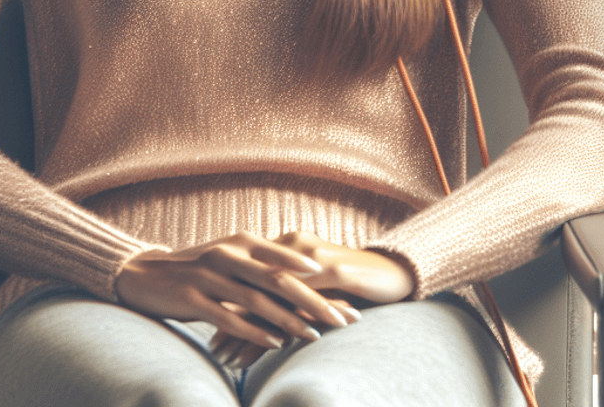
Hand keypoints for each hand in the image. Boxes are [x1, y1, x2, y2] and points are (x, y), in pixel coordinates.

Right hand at [115, 233, 352, 354]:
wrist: (143, 275)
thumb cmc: (195, 270)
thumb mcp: (228, 259)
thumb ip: (258, 266)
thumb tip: (297, 282)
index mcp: (241, 241)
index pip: (288, 259)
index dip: (318, 277)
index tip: (348, 291)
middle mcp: (228, 253)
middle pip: (279, 279)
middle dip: (314, 300)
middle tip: (342, 319)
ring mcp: (209, 276)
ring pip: (257, 300)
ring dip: (288, 320)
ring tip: (314, 336)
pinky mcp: (192, 298)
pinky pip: (228, 317)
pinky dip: (254, 331)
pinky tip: (274, 345)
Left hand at [208, 232, 404, 370]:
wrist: (396, 268)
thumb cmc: (352, 279)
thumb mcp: (314, 284)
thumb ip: (288, 291)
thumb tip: (260, 314)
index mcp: (284, 246)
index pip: (247, 277)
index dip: (226, 304)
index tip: (207, 329)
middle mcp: (293, 247)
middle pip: (253, 287)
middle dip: (231, 321)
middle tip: (212, 350)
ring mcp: (312, 259)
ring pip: (272, 296)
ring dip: (249, 329)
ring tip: (229, 357)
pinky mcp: (334, 272)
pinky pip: (302, 302)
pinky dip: (282, 325)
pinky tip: (271, 347)